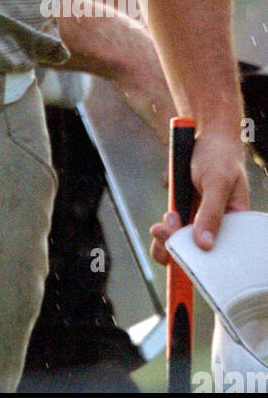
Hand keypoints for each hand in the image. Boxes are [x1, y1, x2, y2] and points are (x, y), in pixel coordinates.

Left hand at [149, 127, 248, 265]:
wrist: (205, 135)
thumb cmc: (219, 157)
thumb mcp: (218, 182)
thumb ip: (211, 212)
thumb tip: (205, 244)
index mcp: (236, 226)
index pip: (221, 256)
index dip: (200, 263)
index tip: (179, 256)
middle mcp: (218, 226)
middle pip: (197, 253)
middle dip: (176, 247)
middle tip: (162, 230)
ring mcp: (200, 219)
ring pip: (181, 243)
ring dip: (168, 236)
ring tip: (164, 222)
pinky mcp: (185, 210)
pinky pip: (173, 228)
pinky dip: (166, 226)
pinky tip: (166, 217)